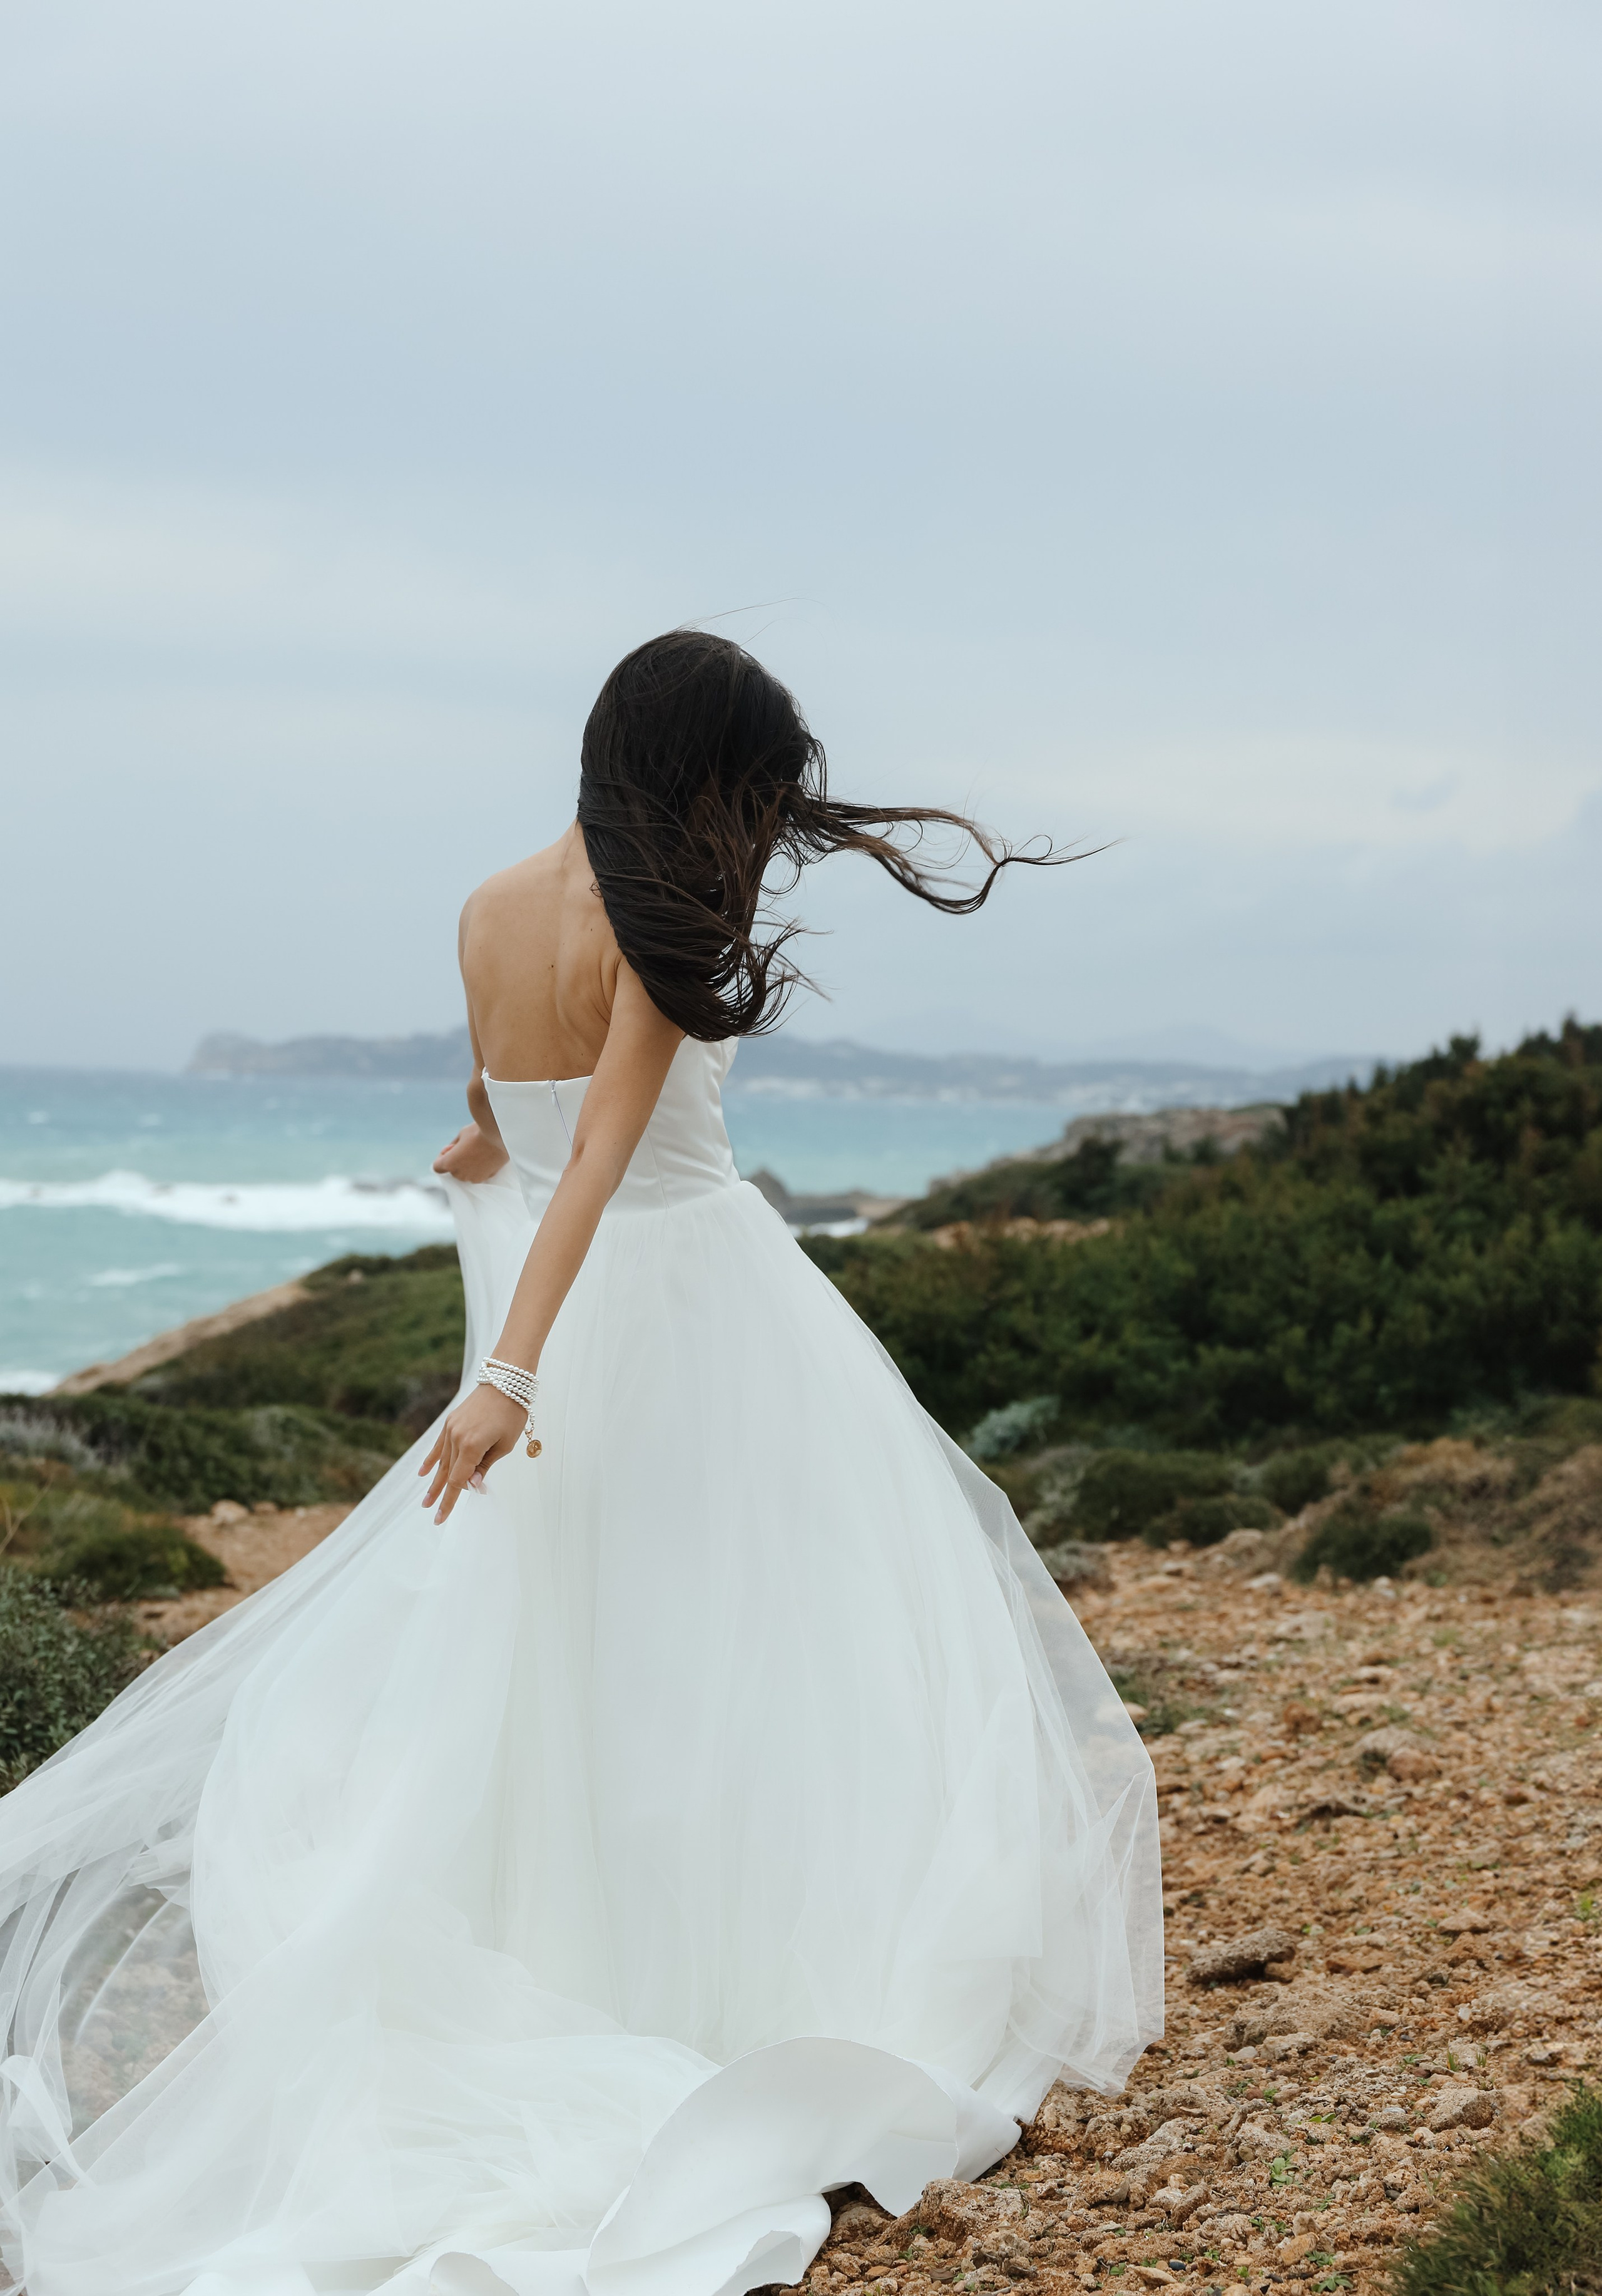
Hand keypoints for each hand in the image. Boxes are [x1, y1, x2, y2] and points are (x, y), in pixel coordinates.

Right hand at [418, 1385, 526, 1522]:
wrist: (505, 1382)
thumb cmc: (511, 1413)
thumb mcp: (505, 1445)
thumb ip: (485, 1466)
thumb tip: (472, 1486)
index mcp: (472, 1446)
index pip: (458, 1481)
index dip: (451, 1501)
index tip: (442, 1517)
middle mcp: (457, 1438)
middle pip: (447, 1474)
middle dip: (440, 1496)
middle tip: (432, 1514)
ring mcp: (451, 1429)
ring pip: (443, 1462)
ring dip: (434, 1481)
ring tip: (426, 1500)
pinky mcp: (450, 1422)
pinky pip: (439, 1446)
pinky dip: (431, 1459)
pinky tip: (422, 1472)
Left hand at [433, 1122, 508, 1181]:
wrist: (502, 1135)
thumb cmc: (480, 1132)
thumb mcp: (462, 1134)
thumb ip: (455, 1145)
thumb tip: (453, 1150)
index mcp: (450, 1163)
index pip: (437, 1167)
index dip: (442, 1156)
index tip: (451, 1147)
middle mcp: (460, 1174)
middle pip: (452, 1170)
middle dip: (456, 1160)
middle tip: (466, 1146)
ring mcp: (474, 1177)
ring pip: (466, 1173)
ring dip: (467, 1165)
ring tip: (477, 1150)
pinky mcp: (487, 1177)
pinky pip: (478, 1174)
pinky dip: (479, 1167)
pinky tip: (486, 1155)